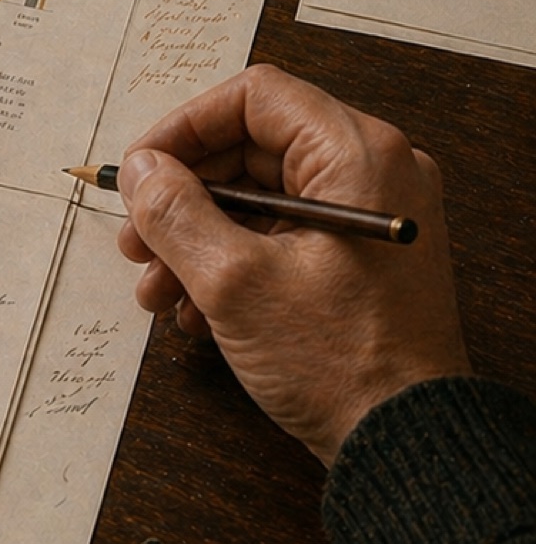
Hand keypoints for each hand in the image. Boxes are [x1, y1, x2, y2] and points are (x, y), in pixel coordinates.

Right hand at [114, 65, 470, 466]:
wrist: (407, 445)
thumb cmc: (340, 362)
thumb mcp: (234, 281)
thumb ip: (176, 212)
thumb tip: (141, 171)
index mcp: (358, 155)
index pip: (255, 98)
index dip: (184, 128)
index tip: (142, 172)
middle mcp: (374, 174)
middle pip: (253, 149)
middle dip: (183, 197)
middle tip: (135, 241)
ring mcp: (370, 219)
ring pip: (260, 199)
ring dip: (197, 239)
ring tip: (157, 291)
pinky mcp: (362, 260)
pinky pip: (283, 235)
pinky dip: (233, 262)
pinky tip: (194, 311)